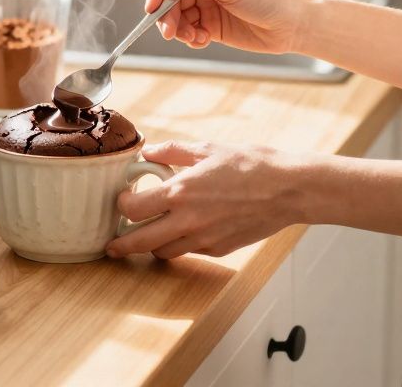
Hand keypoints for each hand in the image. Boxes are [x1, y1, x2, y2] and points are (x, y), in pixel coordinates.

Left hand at [106, 141, 307, 258]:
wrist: (288, 189)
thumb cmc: (252, 165)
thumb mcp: (209, 149)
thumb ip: (174, 151)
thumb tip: (149, 152)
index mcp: (180, 192)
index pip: (133, 209)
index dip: (122, 206)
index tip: (123, 201)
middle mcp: (187, 221)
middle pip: (140, 242)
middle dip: (121, 245)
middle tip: (113, 245)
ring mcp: (204, 239)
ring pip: (164, 253)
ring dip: (153, 246)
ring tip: (150, 236)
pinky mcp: (219, 249)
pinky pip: (190, 252)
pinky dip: (182, 245)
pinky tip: (186, 232)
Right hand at [146, 0, 313, 53]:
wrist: (294, 25)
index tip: (152, 9)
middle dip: (167, 16)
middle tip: (172, 33)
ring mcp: (208, 5)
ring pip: (177, 17)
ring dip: (179, 30)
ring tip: (194, 38)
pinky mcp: (212, 25)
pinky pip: (190, 32)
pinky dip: (191, 38)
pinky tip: (203, 40)